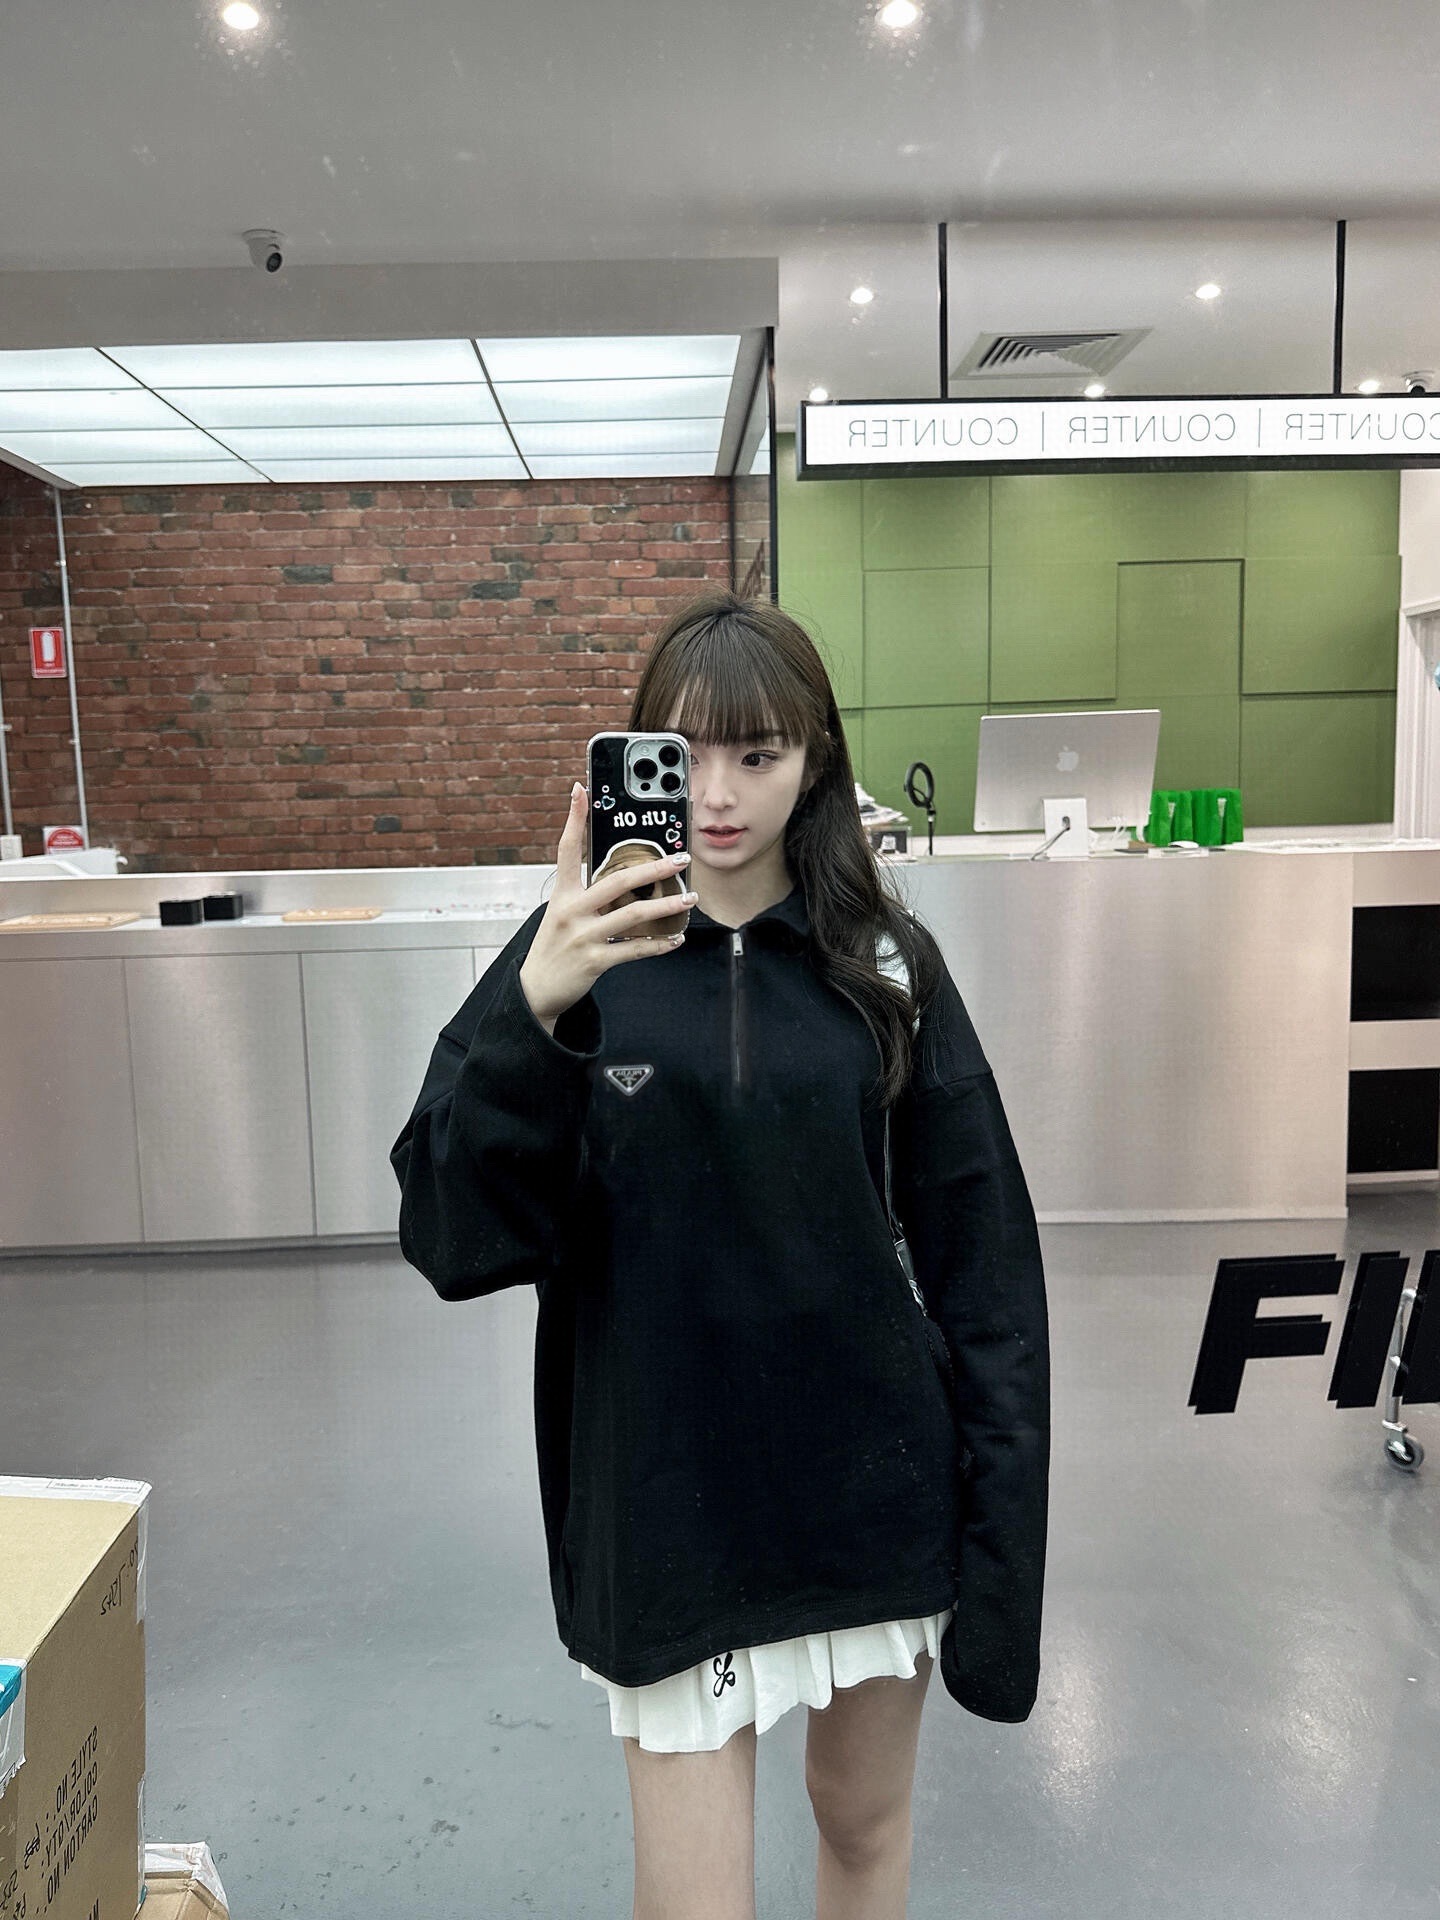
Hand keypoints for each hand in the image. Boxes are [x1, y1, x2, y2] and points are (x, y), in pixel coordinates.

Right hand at [518, 782, 694, 1031]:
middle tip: (680, 859)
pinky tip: (676, 939)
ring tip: (690, 898)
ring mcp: (583, 936)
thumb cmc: (555, 947)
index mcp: (563, 894)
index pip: (567, 849)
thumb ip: (588, 896)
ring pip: (633, 915)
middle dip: (653, 867)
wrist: (536, 989)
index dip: (574, 818)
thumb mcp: (563, 914)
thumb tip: (625, 879)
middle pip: (617, 881)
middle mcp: (572, 911)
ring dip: (667, 906)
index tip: (581, 790)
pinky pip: (635, 949)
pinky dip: (659, 945)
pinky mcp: (594, 961)